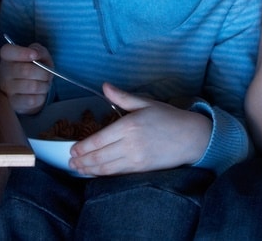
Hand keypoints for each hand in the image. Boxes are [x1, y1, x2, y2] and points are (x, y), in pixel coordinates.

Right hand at [0, 40, 52, 113]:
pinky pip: (32, 100)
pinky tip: (39, 94)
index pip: (7, 51)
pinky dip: (41, 97)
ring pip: (32, 86)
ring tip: (44, 84)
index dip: (22, 53)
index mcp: (7, 57)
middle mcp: (3, 72)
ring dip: (44, 85)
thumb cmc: (35, 67)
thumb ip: (39, 50)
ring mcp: (6, 89)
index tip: (35, 55)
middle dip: (43, 72)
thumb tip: (36, 53)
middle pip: (25, 70)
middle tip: (48, 75)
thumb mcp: (39, 55)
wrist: (32, 89)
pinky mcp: (13, 103)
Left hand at [68, 83, 211, 175]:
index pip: (98, 139)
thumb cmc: (169, 118)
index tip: (72, 149)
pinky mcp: (141, 170)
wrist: (192, 137)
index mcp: (129, 125)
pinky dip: (102, 175)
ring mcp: (135, 159)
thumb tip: (104, 86)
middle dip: (81, 160)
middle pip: (98, 156)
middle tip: (70, 162)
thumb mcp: (146, 103)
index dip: (83, 147)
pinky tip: (95, 173)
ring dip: (88, 170)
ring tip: (77, 169)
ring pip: (106, 168)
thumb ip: (122, 97)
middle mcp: (130, 144)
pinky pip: (117, 174)